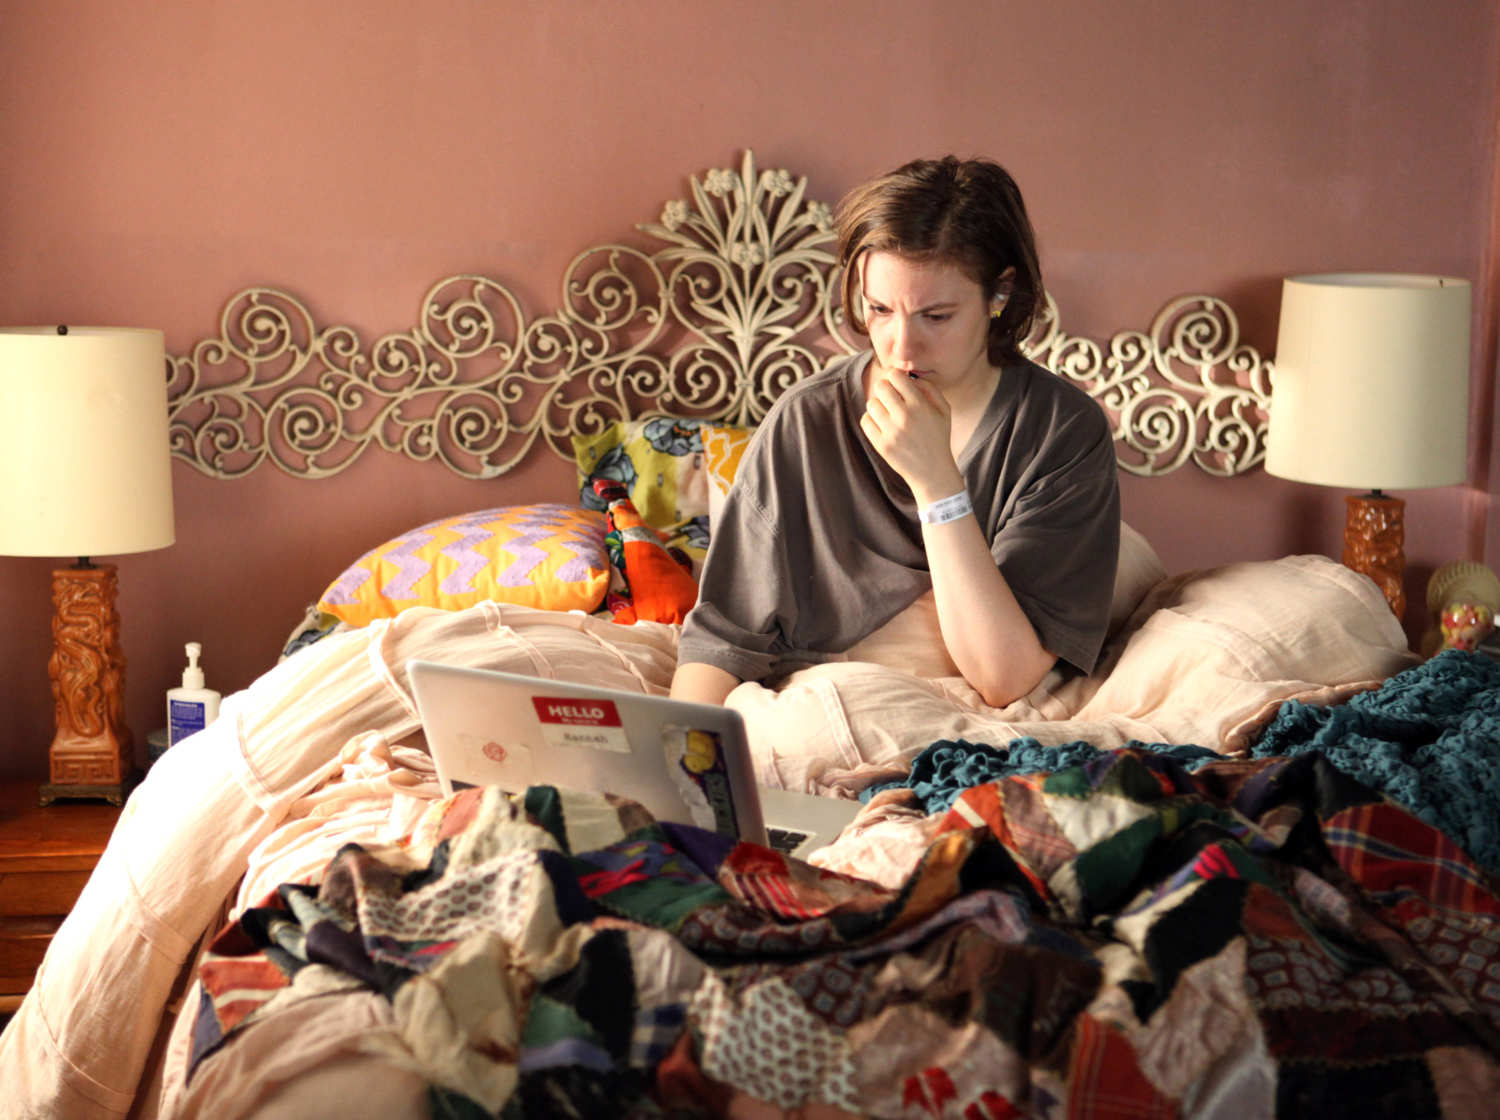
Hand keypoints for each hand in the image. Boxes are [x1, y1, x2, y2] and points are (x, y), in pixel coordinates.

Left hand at [860, 366, 963, 502]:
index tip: (897, 382)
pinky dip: (871, 419)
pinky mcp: (881, 445)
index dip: (895, 376)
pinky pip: (865, 421)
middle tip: (891, 396)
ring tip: (888, 412)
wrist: (933, 472)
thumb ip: (929, 388)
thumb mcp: (944, 410)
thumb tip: (909, 375)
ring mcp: (891, 432)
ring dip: (878, 404)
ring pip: (871, 403)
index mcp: (920, 406)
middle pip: (881, 387)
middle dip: (885, 388)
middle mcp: (904, 417)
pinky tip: (882, 423)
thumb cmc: (938, 437)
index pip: (896, 376)